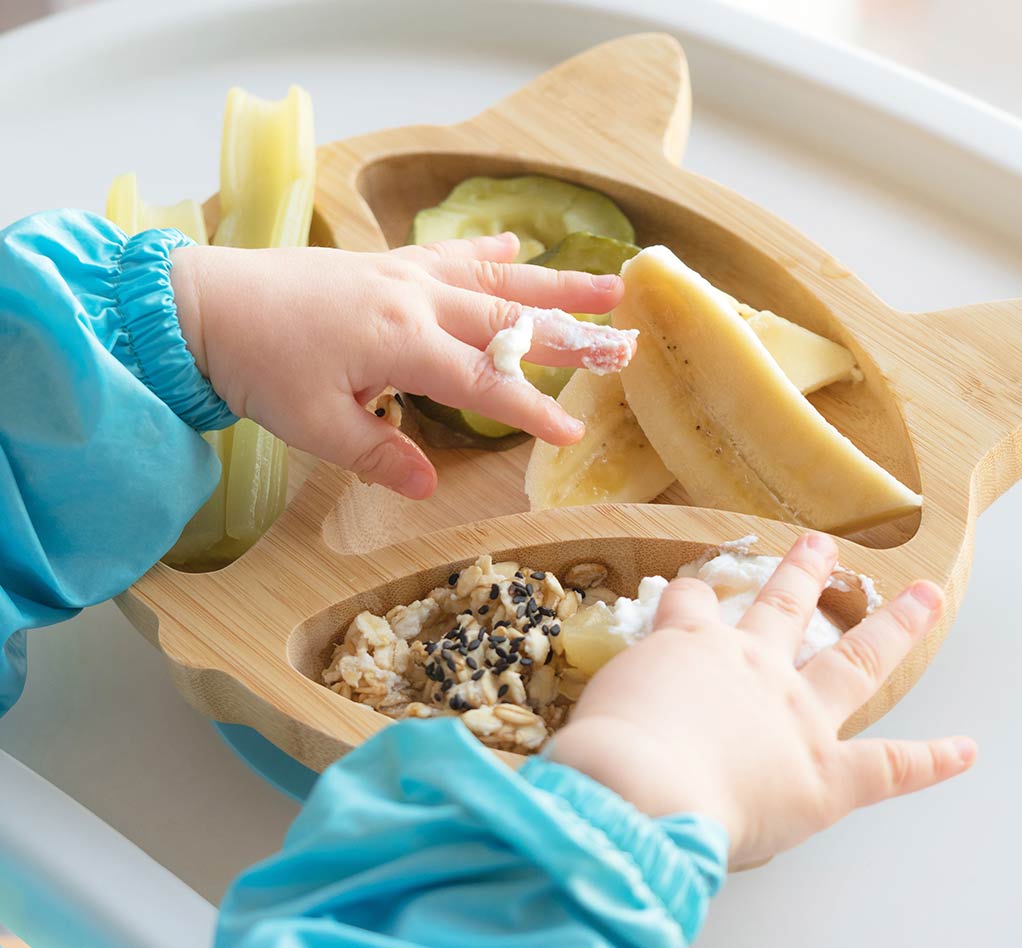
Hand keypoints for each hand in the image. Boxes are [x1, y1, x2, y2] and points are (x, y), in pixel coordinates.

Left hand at [170, 233, 626, 498]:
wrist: (201, 305)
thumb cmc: (257, 367)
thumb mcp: (316, 425)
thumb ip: (379, 454)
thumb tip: (428, 489)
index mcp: (403, 344)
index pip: (486, 383)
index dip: (532, 411)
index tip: (572, 434)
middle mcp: (416, 301)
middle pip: (512, 322)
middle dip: (573, 337)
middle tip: (625, 344)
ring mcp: (404, 274)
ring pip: (496, 279)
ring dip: (554, 282)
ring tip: (607, 282)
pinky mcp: (386, 262)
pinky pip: (451, 254)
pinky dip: (488, 252)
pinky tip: (516, 245)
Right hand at [549, 533, 976, 868]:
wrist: (639, 788)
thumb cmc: (606, 753)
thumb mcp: (597, 710)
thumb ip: (616, 709)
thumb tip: (605, 735)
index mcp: (692, 649)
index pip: (691, 607)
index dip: (690, 597)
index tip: (690, 591)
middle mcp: (752, 668)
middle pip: (784, 607)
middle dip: (804, 573)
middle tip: (821, 544)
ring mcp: (798, 716)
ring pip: (855, 659)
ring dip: (893, 626)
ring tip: (920, 596)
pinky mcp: (828, 774)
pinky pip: (891, 766)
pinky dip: (932, 761)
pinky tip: (965, 751)